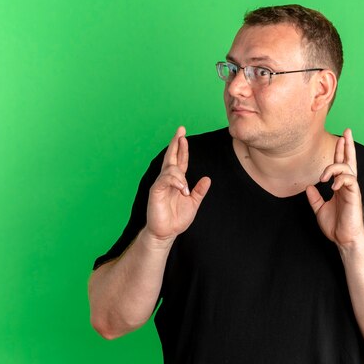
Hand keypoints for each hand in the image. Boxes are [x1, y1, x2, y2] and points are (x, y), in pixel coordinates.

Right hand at [146, 126, 210, 241]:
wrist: (166, 233)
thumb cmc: (177, 219)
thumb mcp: (193, 203)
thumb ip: (199, 191)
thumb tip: (207, 178)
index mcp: (177, 181)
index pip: (180, 160)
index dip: (182, 148)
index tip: (184, 135)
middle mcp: (168, 180)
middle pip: (171, 157)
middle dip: (176, 143)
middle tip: (180, 130)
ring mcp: (161, 184)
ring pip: (170, 168)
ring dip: (180, 175)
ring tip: (185, 190)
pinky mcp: (155, 191)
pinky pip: (165, 179)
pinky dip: (175, 181)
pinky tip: (181, 188)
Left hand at [306, 128, 363, 249]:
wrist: (344, 239)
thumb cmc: (335, 226)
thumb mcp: (320, 209)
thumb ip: (315, 198)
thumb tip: (309, 187)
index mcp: (340, 187)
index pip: (341, 165)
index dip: (340, 151)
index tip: (340, 138)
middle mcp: (347, 186)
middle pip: (349, 160)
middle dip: (348, 145)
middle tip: (347, 131)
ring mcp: (351, 190)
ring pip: (347, 168)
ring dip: (334, 167)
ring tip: (323, 177)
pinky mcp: (354, 195)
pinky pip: (349, 180)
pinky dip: (340, 179)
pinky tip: (332, 186)